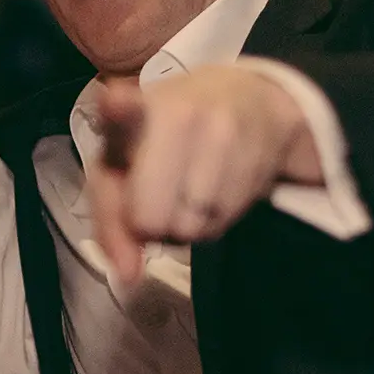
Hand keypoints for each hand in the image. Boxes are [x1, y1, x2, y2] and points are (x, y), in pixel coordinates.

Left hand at [88, 68, 318, 281]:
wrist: (251, 99)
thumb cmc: (168, 139)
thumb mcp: (125, 168)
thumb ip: (112, 221)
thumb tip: (126, 275)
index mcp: (134, 109)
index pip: (122, 110)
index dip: (117, 110)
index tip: (114, 103)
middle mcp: (180, 112)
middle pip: (153, 220)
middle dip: (154, 225)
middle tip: (163, 198)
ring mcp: (224, 129)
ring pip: (192, 227)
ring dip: (189, 224)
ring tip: (193, 189)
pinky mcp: (261, 149)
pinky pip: (225, 219)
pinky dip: (218, 218)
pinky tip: (220, 186)